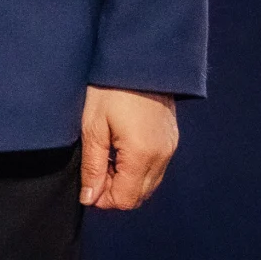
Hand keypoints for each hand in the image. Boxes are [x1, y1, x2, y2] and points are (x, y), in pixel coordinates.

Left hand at [81, 86, 178, 209]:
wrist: (139, 60)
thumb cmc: (111, 88)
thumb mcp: (93, 127)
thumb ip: (93, 167)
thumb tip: (90, 197)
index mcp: (142, 154)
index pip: (126, 199)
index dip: (103, 199)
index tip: (89, 184)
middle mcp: (162, 156)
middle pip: (139, 196)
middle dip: (114, 191)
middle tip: (96, 171)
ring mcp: (170, 148)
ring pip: (148, 184)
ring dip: (126, 181)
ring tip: (107, 158)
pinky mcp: (171, 140)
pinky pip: (156, 168)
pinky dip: (138, 169)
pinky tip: (121, 151)